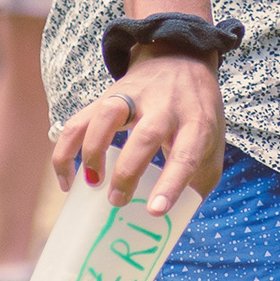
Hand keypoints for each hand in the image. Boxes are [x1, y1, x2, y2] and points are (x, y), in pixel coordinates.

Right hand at [51, 51, 225, 217]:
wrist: (181, 58)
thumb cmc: (197, 114)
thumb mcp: (213, 143)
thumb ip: (198, 179)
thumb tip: (173, 222)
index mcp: (196, 122)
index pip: (186, 154)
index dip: (171, 183)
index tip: (155, 211)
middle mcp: (166, 107)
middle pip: (146, 136)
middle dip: (129, 171)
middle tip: (117, 201)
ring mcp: (134, 97)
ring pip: (108, 116)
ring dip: (94, 151)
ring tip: (91, 183)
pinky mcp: (107, 96)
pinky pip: (80, 120)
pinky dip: (67, 149)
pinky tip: (66, 178)